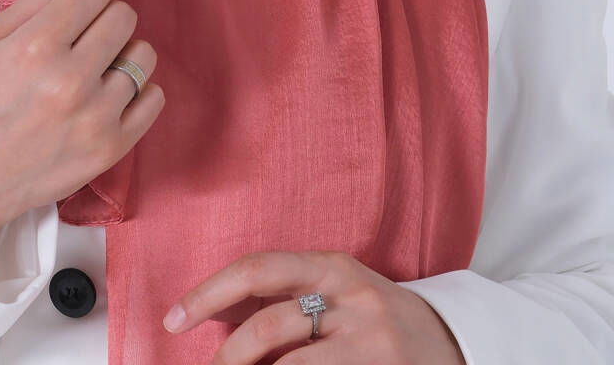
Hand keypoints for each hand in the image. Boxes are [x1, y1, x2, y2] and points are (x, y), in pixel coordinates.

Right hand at [0, 0, 164, 233]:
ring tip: (94, 66)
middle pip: (125, 16)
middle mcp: (70, 82)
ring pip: (144, 54)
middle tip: (84, 29)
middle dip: (107, 14)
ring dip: (123, 53)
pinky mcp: (112, 149)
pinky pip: (155, 97)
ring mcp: (95, 119)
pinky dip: (137, 91)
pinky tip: (107, 94)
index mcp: (36, 47)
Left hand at [162, 249, 465, 363]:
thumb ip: (279, 298)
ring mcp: (369, 341)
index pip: (257, 269)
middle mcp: (351, 297)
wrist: (449, 343)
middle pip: (269, 326)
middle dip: (228, 357)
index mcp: (330, 266)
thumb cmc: (372, 318)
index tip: (173, 320)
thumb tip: (212, 314)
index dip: (209, 293)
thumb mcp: (332, 292)